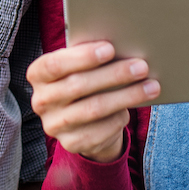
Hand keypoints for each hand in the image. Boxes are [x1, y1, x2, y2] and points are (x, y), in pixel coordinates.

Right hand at [28, 41, 159, 162]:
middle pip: (78, 86)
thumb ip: (89, 57)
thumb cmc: (84, 79)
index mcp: (38, 74)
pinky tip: (132, 109)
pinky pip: (100, 131)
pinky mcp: (70, 144)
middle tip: (141, 67)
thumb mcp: (79, 66)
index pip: (55, 64)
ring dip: (126, 96)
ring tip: (150, 86)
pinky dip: (119, 118)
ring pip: (93, 109)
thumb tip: (122, 46)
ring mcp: (54, 125)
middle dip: (113, 75)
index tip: (111, 48)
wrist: (80, 120)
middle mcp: (41, 101)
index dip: (82, 57)